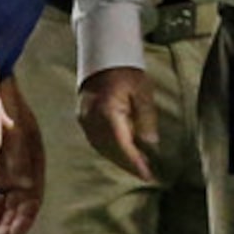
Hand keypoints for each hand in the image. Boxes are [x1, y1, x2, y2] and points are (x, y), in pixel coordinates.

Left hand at [0, 79, 44, 233]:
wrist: (0, 103)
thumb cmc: (11, 116)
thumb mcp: (15, 128)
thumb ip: (12, 142)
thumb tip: (12, 148)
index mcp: (31, 171)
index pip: (30, 204)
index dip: (22, 222)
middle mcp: (20, 178)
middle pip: (15, 210)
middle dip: (7, 226)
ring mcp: (4, 177)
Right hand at [78, 65, 158, 181]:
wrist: (103, 58)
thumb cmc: (125, 72)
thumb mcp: (142, 92)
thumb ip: (147, 118)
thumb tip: (150, 144)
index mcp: (107, 111)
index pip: (122, 145)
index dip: (134, 162)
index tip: (147, 175)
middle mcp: (92, 119)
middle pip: (111, 150)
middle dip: (129, 164)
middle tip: (147, 175)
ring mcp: (85, 120)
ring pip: (103, 148)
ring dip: (120, 159)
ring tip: (139, 167)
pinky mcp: (83, 120)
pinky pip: (97, 141)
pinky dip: (111, 150)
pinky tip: (124, 154)